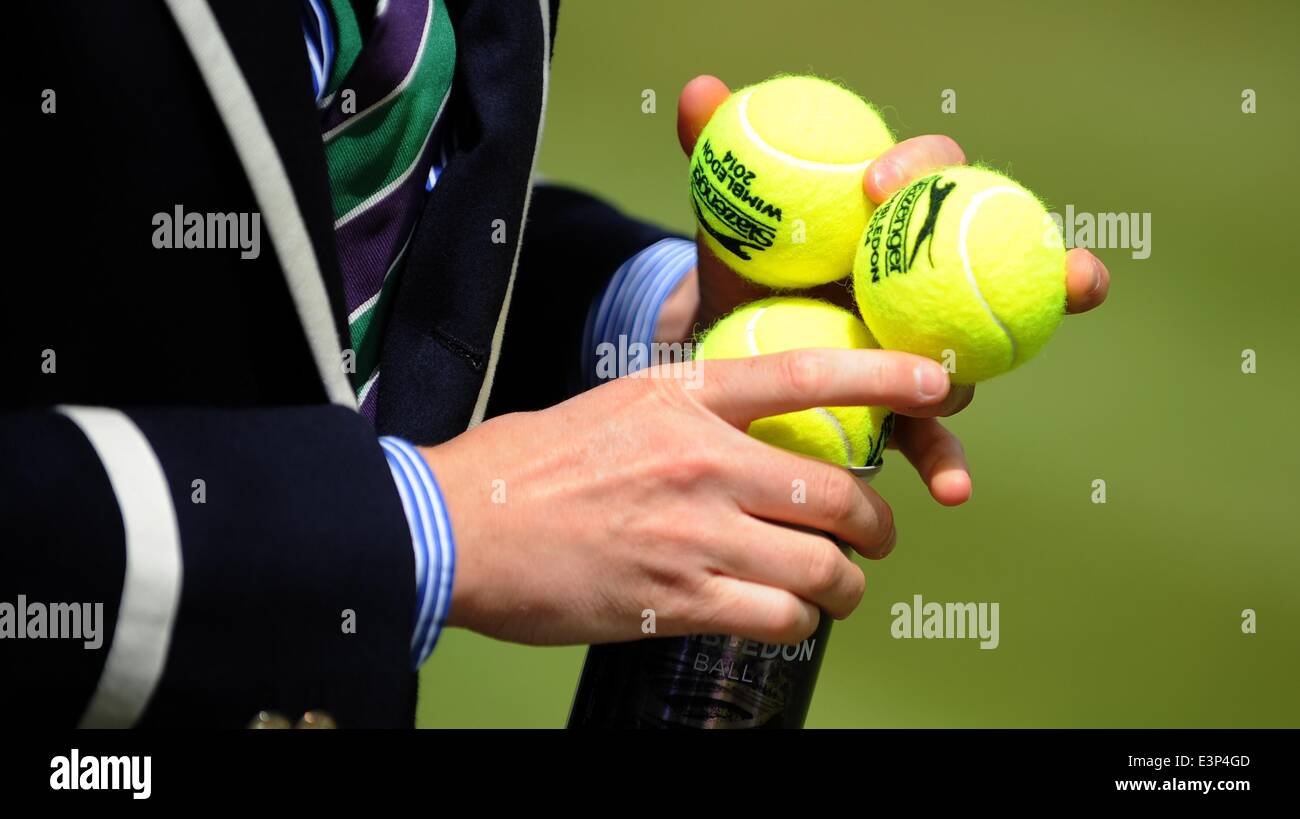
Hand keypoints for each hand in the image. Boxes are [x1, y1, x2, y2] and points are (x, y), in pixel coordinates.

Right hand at [424, 348, 951, 645]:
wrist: (457, 527)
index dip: (885, 379)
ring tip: (839, 590)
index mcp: (682, 398)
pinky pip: (779, 618)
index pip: (805, 376)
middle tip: (875, 536)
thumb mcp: (613, 406)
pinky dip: (798, 623)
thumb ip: (686, 415)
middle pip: (835, 491)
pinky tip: (784, 618)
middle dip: (875, 524)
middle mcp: (700, 460)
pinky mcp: (677, 599)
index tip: (938, 384)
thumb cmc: (525, 466)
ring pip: (820, 566)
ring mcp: (692, 532)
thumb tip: (743, 433)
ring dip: (845, 584)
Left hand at [667, 75, 1112, 505]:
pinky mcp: (904, 411)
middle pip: (1008, 263)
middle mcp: (930, 279)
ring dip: (982, 376)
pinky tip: (949, 491)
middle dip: (1057, 267)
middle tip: (1074, 277)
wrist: (722, 344)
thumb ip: (719, 156)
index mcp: (897, 218)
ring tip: (960, 397)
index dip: (923, 167)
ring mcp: (927, 348)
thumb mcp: (729, 216)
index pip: (936, 173)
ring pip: (980, 359)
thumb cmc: (741, 266)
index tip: (875, 185)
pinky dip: (944, 463)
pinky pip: (933, 438)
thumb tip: (697, 93)